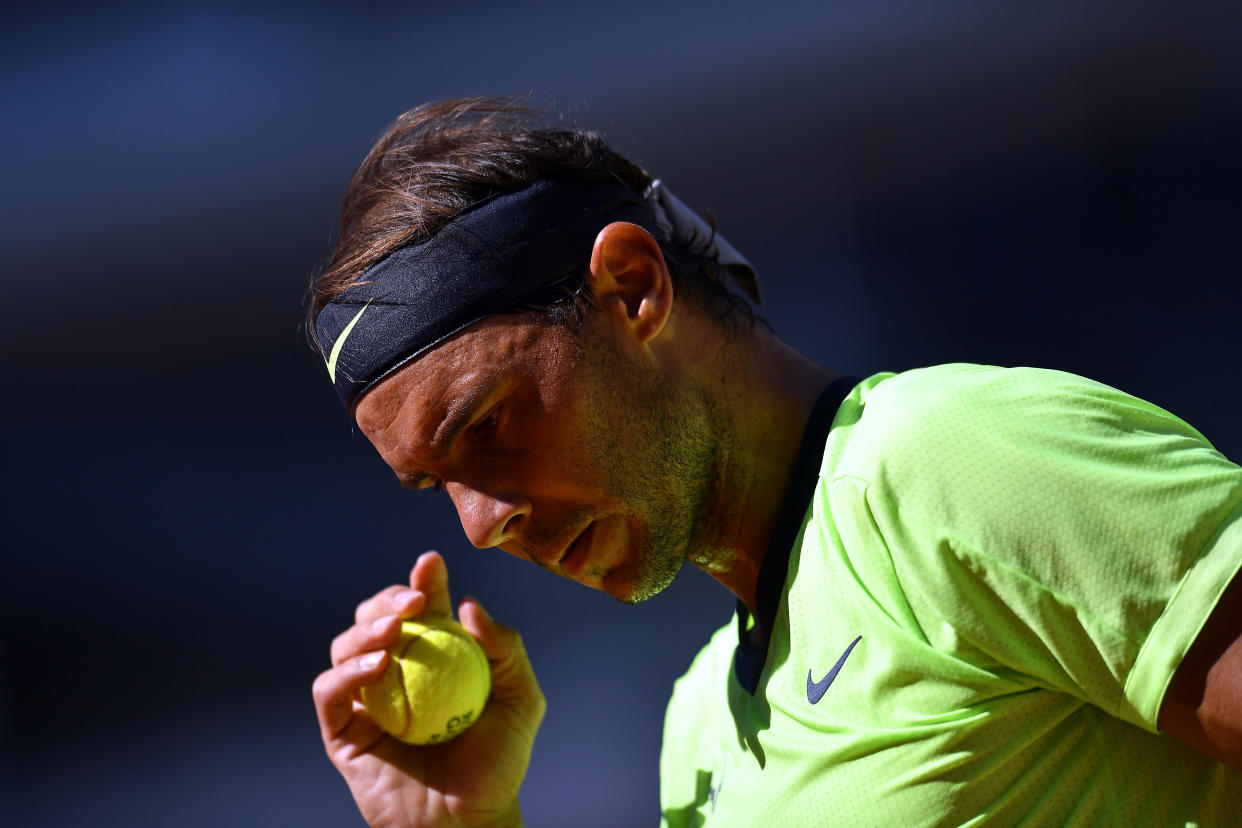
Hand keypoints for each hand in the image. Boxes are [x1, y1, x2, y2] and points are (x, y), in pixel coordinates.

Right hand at [313, 552, 544, 826]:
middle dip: (388, 599)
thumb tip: (469, 605)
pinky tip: (379, 664)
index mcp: (436, 656)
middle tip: (413, 602)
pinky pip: (330, 691)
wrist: (470, 821)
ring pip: (346, 645)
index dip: (423, 581)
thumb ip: (506, 648)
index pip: (423, 607)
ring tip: (396, 630)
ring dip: (366, 628)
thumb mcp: (522, 699)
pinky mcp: (342, 730)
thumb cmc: (499, 763)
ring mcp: (366, 700)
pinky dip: (347, 671)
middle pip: (376, 618)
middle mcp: (396, 671)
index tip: (431, 563)